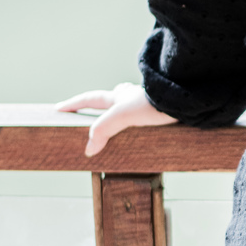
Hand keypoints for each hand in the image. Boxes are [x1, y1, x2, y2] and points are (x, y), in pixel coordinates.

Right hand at [56, 82, 176, 158]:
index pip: (90, 99)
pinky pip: (145, 119)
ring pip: (128, 110)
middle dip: (98, 110)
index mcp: (118, 96)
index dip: (73, 105)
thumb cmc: (155, 103)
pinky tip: (144, 133)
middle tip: (89, 117)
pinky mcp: (161, 113)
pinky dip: (139, 125)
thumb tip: (89, 149)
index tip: (58, 109)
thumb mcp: (123, 115)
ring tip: (118, 130)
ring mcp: (146, 104)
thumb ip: (104, 129)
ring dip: (121, 118)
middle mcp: (131, 98)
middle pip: (109, 102)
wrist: (186, 100)